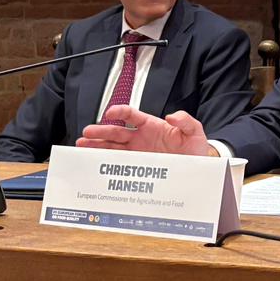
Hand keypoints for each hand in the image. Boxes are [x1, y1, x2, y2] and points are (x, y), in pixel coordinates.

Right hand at [77, 106, 214, 155]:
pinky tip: (94, 161)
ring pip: (113, 147)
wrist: (197, 168)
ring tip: (82, 145)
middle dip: (101, 132)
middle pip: (117, 132)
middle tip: (87, 133)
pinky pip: (119, 164)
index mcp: (152, 125)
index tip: (110, 113)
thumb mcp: (195, 132)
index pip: (132, 115)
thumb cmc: (195, 148)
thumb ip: (186, 121)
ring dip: (97, 145)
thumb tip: (172, 116)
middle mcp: (141, 138)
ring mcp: (137, 152)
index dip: (121, 112)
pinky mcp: (137, 167)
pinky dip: (106, 162)